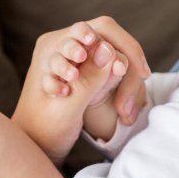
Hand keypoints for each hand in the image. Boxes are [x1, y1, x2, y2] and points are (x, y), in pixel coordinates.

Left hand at [13, 17, 151, 157]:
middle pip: (108, 37)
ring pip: (113, 54)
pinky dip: (122, 86)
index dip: (121, 46)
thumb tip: (109, 52)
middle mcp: (63, 45)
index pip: (95, 30)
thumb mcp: (67, 108)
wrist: (37, 147)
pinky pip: (111, 69)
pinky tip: (123, 109)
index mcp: (52, 47)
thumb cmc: (44, 129)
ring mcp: (75, 58)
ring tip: (125, 111)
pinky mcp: (84, 72)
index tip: (132, 71)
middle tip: (142, 78)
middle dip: (126, 58)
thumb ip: (88, 80)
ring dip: (126, 78)